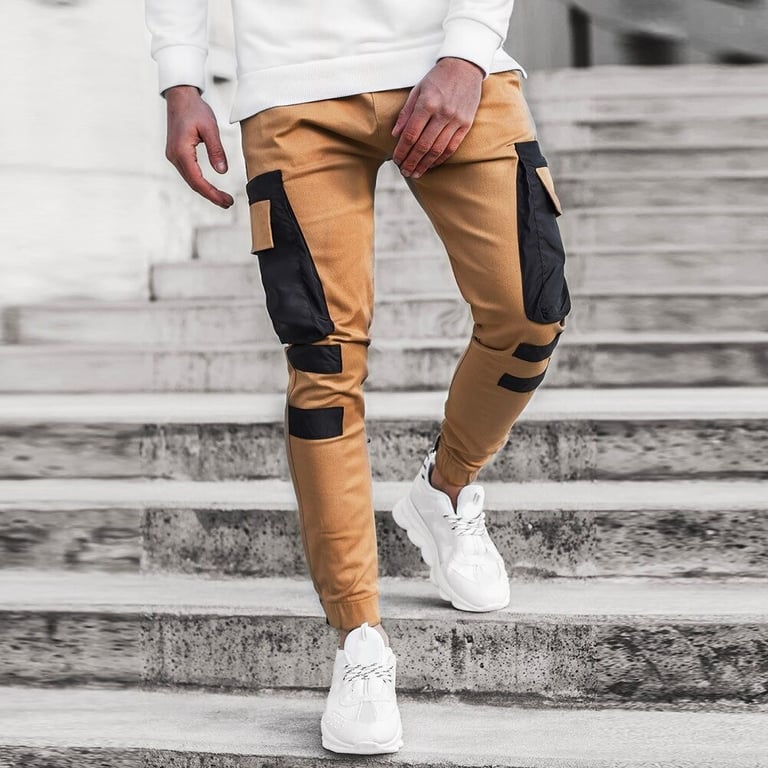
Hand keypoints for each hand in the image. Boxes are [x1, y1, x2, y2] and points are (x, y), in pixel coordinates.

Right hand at [163, 85, 233, 207]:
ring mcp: (173, 156)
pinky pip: (189, 173)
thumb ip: (216, 150)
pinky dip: (200, 182)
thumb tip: (223, 172)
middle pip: (193, 184)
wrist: (180, 96)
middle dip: (211, 195)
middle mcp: (174, 156)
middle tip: (228, 203)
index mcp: (181, 151)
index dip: (212, 194)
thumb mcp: (210, 128)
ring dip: (206, 191)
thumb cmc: (195, 109)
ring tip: (223, 199)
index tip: (227, 201)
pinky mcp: (176, 154)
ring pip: (190, 180)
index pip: (197, 180)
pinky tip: (211, 187)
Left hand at [392, 57, 483, 177]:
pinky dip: (440, 159)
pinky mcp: (466, 124)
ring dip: (425, 164)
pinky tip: (431, 164)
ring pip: (437, 150)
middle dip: (411, 161)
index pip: (411, 134)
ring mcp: (456, 120)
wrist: (465, 67)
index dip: (402, 150)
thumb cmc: (438, 78)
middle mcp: (442, 113)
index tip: (396, 160)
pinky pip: (451, 147)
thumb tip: (396, 135)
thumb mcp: (417, 90)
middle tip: (404, 171)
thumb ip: (406, 113)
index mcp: (427, 103)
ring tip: (415, 173)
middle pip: (423, 146)